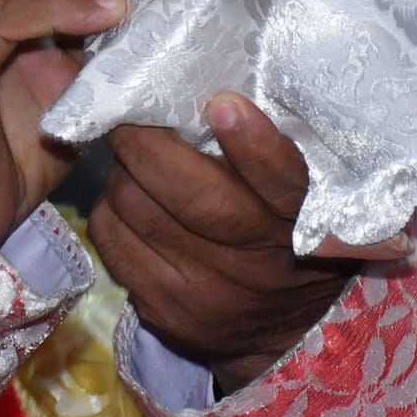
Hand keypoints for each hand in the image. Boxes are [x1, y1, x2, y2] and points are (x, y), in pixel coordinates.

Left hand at [88, 94, 412, 389]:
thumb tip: (218, 85)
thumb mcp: (305, 196)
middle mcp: (258, 261)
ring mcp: (208, 292)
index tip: (223, 102)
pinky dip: (111, 209)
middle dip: (147, 142)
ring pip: (139, 210)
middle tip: (127, 108)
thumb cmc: (290, 233)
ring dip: (123, 171)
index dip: (253, 144)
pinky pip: (113, 240)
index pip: (284, 182)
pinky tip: (125, 197)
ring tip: (129, 152)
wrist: (284, 332)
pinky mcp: (165, 311)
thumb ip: (276, 150)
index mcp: (304, 220)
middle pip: (192, 196)